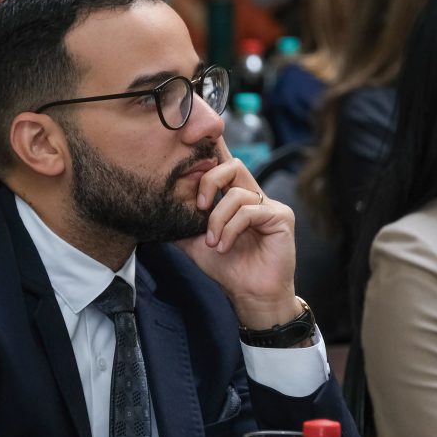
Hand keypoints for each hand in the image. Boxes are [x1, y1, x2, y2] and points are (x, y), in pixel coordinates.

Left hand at [176, 149, 297, 327]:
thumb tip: (155, 208)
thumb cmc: (228, 268)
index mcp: (235, 196)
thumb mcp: (195, 242)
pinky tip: (224, 246)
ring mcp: (269, 204)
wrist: (250, 295)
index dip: (211, 149)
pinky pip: (249, 210)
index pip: (223, 164)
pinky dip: (231, 229)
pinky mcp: (280, 217)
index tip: (190, 142)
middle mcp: (253, 195)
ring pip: (237, 192)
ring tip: (214, 242)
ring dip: (218, 219)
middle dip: (208, 182)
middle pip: (231, 165)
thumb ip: (180, 222)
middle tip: (199, 208)